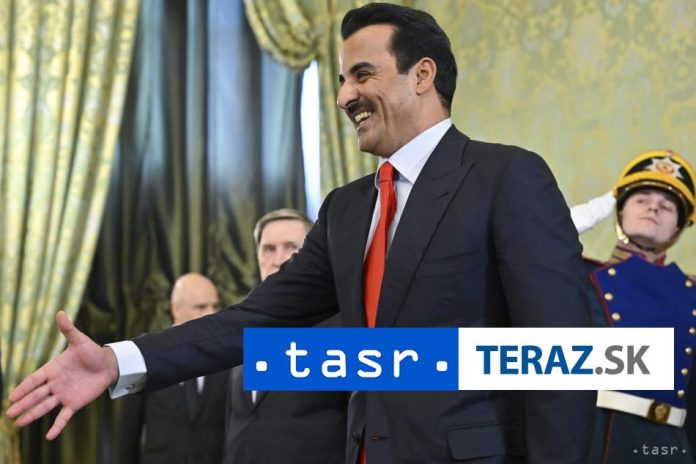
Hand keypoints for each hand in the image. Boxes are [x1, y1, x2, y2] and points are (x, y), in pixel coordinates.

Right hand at [6, 311, 118, 439]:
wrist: (108, 364)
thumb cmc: (91, 352)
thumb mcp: (80, 341)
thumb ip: (69, 330)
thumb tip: (60, 313)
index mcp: (53, 369)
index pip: (35, 379)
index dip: (24, 387)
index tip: (11, 396)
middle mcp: (55, 383)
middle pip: (36, 395)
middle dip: (22, 403)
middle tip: (8, 413)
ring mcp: (64, 394)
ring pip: (45, 406)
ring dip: (32, 415)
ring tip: (18, 424)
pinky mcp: (74, 403)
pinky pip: (64, 416)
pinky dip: (57, 426)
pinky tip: (49, 436)